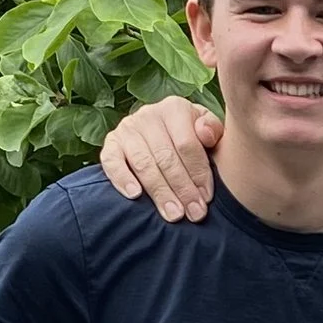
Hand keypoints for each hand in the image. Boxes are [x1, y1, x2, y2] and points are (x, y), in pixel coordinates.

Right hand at [100, 98, 222, 220]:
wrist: (164, 135)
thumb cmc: (192, 138)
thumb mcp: (208, 131)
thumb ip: (212, 130)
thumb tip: (205, 134)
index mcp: (174, 108)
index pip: (187, 144)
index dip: (198, 173)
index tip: (206, 198)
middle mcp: (148, 115)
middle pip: (166, 157)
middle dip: (182, 188)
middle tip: (194, 213)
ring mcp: (127, 129)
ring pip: (143, 163)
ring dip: (160, 192)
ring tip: (173, 214)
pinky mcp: (110, 144)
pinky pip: (112, 162)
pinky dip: (122, 178)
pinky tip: (135, 195)